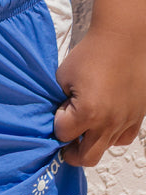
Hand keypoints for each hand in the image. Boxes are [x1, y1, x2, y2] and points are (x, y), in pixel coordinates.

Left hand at [54, 27, 145, 166]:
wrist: (124, 36)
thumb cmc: (90, 54)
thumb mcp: (63, 78)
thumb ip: (59, 103)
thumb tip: (59, 119)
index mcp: (88, 112)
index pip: (62, 135)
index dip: (58, 124)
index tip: (62, 110)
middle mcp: (109, 121)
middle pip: (84, 158)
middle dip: (71, 152)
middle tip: (68, 141)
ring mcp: (126, 119)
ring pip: (103, 149)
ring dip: (91, 143)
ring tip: (86, 127)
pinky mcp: (138, 114)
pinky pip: (123, 138)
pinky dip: (111, 136)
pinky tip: (104, 123)